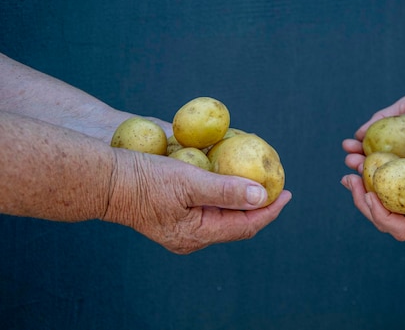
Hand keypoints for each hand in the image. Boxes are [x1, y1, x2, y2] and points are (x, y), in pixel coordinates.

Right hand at [104, 150, 291, 253]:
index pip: (246, 225)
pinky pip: (209, 207)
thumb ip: (226, 190)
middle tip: (278, 187)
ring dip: (243, 199)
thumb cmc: (145, 179)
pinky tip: (230, 178)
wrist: (106, 180)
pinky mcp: (176, 215)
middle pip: (238, 223)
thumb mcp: (189, 181)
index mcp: (198, 234)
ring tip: (259, 182)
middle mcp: (192, 237)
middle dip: (260, 206)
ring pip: (224, 216)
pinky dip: (225, 193)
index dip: (270, 210)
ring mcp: (183, 228)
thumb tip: (261, 196)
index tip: (288, 193)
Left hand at [341, 147, 404, 240]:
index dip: (376, 214)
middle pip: (386, 218)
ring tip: (353, 169)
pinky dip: (381, 178)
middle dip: (363, 200)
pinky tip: (375, 161)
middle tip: (348, 177)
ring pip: (388, 203)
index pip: (397, 227)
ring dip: (368, 188)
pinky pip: (397, 189)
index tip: (366, 191)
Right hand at [343, 85, 404, 175]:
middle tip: (349, 162)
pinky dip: (399, 186)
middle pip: (381, 168)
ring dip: (373, 178)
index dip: (359, 151)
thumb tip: (359, 132)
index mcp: (403, 142)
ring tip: (358, 170)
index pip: (375, 150)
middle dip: (361, 166)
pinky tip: (384, 182)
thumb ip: (387, 116)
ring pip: (395, 180)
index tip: (346, 147)